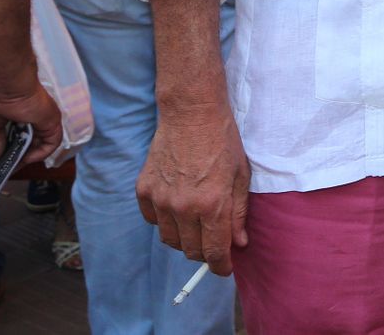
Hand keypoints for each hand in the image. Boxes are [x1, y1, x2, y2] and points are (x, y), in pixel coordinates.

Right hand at [0, 82, 62, 165]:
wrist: (6, 88)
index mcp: (15, 116)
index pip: (17, 139)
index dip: (11, 154)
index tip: (3, 165)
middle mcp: (31, 117)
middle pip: (30, 143)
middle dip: (19, 157)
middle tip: (8, 168)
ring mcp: (43, 120)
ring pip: (40, 144)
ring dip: (28, 157)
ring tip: (15, 165)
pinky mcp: (52, 121)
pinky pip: (51, 143)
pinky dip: (40, 153)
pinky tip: (27, 158)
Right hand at [135, 106, 249, 275]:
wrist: (191, 114)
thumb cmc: (222, 142)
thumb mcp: (240, 176)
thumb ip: (238, 213)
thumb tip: (239, 243)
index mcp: (212, 204)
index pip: (214, 251)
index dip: (220, 266)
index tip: (224, 269)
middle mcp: (183, 207)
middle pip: (190, 250)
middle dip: (205, 252)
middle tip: (214, 242)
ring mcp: (160, 199)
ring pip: (170, 240)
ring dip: (185, 239)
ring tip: (197, 223)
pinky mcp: (143, 191)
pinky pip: (154, 221)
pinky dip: (166, 221)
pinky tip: (178, 207)